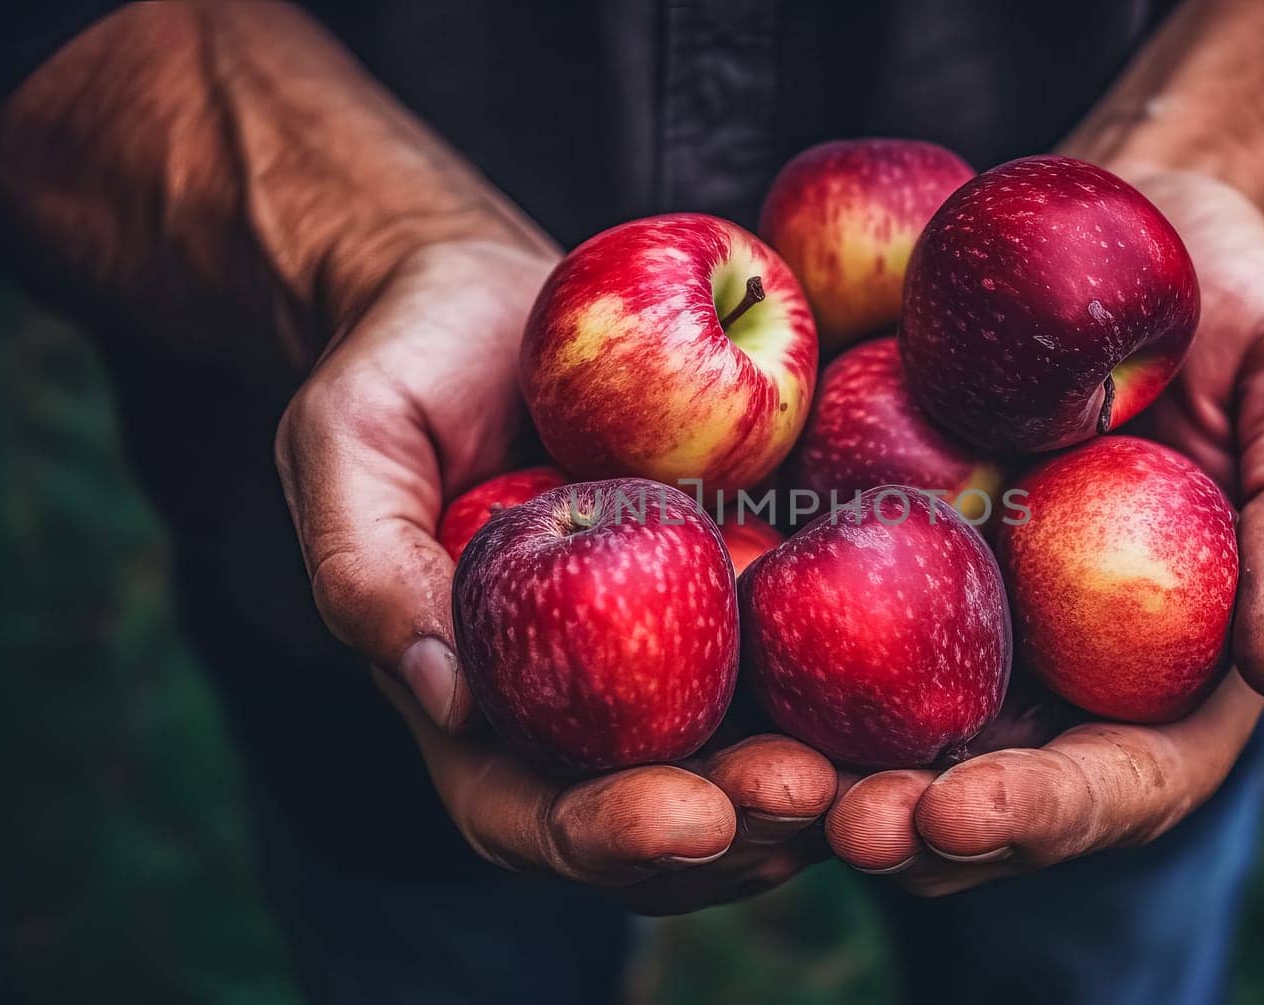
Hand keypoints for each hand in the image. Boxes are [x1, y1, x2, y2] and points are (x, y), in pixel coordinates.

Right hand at [274, 238, 835, 912]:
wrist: (498, 297)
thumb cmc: (407, 362)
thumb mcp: (348, 439)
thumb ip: (368, 564)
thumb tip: (444, 692)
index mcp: (479, 700)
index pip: (533, 813)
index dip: (610, 836)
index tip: (691, 815)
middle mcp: (582, 701)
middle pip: (662, 815)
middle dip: (738, 826)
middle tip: (812, 792)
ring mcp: (670, 655)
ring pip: (747, 763)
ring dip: (816, 785)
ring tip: (878, 770)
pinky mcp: (743, 592)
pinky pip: (804, 661)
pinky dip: (857, 692)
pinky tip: (916, 686)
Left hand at [827, 169, 1263, 894]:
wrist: (1123, 220)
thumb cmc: (1240, 293)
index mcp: (1182, 657)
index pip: (1131, 777)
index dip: (1054, 813)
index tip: (968, 808)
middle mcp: (1070, 660)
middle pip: (998, 786)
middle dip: (926, 828)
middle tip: (849, 826)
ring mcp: (975, 614)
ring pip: (900, 736)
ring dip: (837, 779)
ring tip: (771, 787)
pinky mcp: (892, 552)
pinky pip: (832, 630)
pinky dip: (785, 675)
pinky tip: (727, 685)